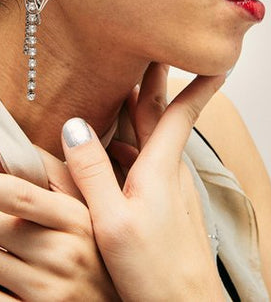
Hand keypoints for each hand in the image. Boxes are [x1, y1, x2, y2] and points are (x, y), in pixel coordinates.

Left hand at [0, 169, 118, 300]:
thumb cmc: (106, 256)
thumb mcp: (96, 213)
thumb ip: (66, 177)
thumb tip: (46, 140)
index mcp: (79, 220)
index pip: (19, 195)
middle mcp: (63, 254)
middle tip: (7, 220)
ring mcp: (46, 290)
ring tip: (10, 244)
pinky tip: (9, 272)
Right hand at [62, 64, 226, 301]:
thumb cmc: (153, 269)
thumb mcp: (111, 221)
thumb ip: (93, 173)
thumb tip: (76, 128)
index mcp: (159, 167)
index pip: (181, 111)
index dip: (199, 82)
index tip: (215, 56)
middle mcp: (169, 170)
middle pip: (162, 116)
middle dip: (159, 82)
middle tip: (155, 50)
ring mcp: (169, 187)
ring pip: (153, 137)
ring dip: (144, 109)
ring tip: (129, 84)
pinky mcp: (164, 204)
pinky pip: (147, 161)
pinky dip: (133, 142)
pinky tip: (117, 146)